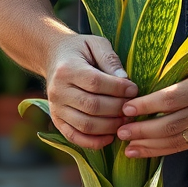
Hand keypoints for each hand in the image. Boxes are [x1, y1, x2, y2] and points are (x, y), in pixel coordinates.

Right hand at [45, 34, 137, 149]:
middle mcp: (58, 91)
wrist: (54, 57)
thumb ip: (110, 59)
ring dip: (110, 127)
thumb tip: (125, 80)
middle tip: (133, 107)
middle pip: (92, 106)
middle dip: (117, 109)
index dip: (118, 89)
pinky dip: (93, 142)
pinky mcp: (57, 120)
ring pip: (86, 125)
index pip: (96, 83)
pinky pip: (75, 137)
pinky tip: (110, 137)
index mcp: (67, 69)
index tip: (134, 89)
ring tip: (125, 121)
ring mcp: (56, 108)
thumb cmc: (79, 50)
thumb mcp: (95, 44)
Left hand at [116, 46, 187, 157]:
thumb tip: (132, 93)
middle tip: (121, 132)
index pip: (169, 100)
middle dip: (143, 131)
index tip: (125, 109)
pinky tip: (145, 150)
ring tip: (128, 148)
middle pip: (171, 125)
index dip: (146, 106)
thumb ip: (167, 79)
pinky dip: (162, 149)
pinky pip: (184, 145)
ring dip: (149, 146)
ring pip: (176, 140)